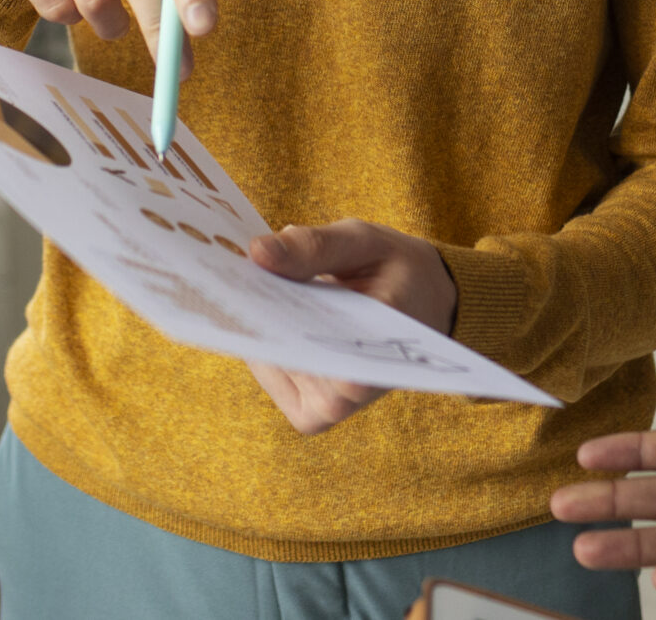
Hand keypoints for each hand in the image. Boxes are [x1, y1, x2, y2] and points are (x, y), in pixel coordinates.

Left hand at [243, 219, 458, 434]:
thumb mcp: (365, 242)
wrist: (428, 305)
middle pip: (280, 355)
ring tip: (244, 284)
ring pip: (270, 364)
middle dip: (254, 313)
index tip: (236, 279)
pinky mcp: (311, 414)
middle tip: (227, 273)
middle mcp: (346, 397)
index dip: (264, 313)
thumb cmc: (398, 270)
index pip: (304, 346)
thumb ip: (315, 247)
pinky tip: (264, 309)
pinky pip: (271, 376)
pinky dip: (262, 343)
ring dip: (255, 326)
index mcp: (372, 358)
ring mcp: (327, 411)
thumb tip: (256, 252)